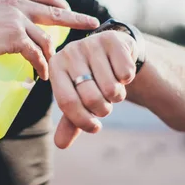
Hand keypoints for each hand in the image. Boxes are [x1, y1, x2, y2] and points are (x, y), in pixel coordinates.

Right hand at [0, 0, 99, 79]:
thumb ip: (1, 14)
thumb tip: (10, 28)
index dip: (60, 2)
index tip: (69, 8)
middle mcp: (17, 3)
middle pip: (56, 11)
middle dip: (77, 18)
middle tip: (92, 24)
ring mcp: (16, 20)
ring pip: (46, 38)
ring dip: (51, 56)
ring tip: (49, 68)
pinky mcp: (13, 38)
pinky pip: (36, 54)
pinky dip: (42, 66)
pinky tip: (41, 74)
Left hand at [49, 31, 138, 148]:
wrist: (113, 52)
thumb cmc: (92, 78)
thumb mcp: (79, 97)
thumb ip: (71, 121)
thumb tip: (61, 144)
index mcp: (56, 67)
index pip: (67, 102)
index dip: (83, 121)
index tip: (95, 128)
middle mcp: (69, 51)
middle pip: (91, 97)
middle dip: (103, 110)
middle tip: (105, 105)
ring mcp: (91, 43)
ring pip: (110, 88)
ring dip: (117, 96)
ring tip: (112, 88)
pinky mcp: (112, 40)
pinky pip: (125, 74)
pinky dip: (127, 81)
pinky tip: (121, 73)